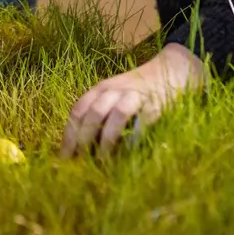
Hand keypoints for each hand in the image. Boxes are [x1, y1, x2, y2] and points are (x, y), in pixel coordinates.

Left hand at [61, 43, 206, 157]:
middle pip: (93, 113)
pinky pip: (142, 123)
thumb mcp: (112, 95)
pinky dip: (133, 139)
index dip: (69, 135)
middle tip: (80, 162)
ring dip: (106, 140)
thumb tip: (80, 147)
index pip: (78, 111)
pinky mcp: (155, 106)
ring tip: (102, 161)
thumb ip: (98, 114)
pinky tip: (127, 152)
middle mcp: (114, 90)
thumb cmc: (136, 89)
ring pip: (115, 116)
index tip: (64, 157)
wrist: (169, 71)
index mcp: (99, 89)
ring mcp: (135, 96)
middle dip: (83, 140)